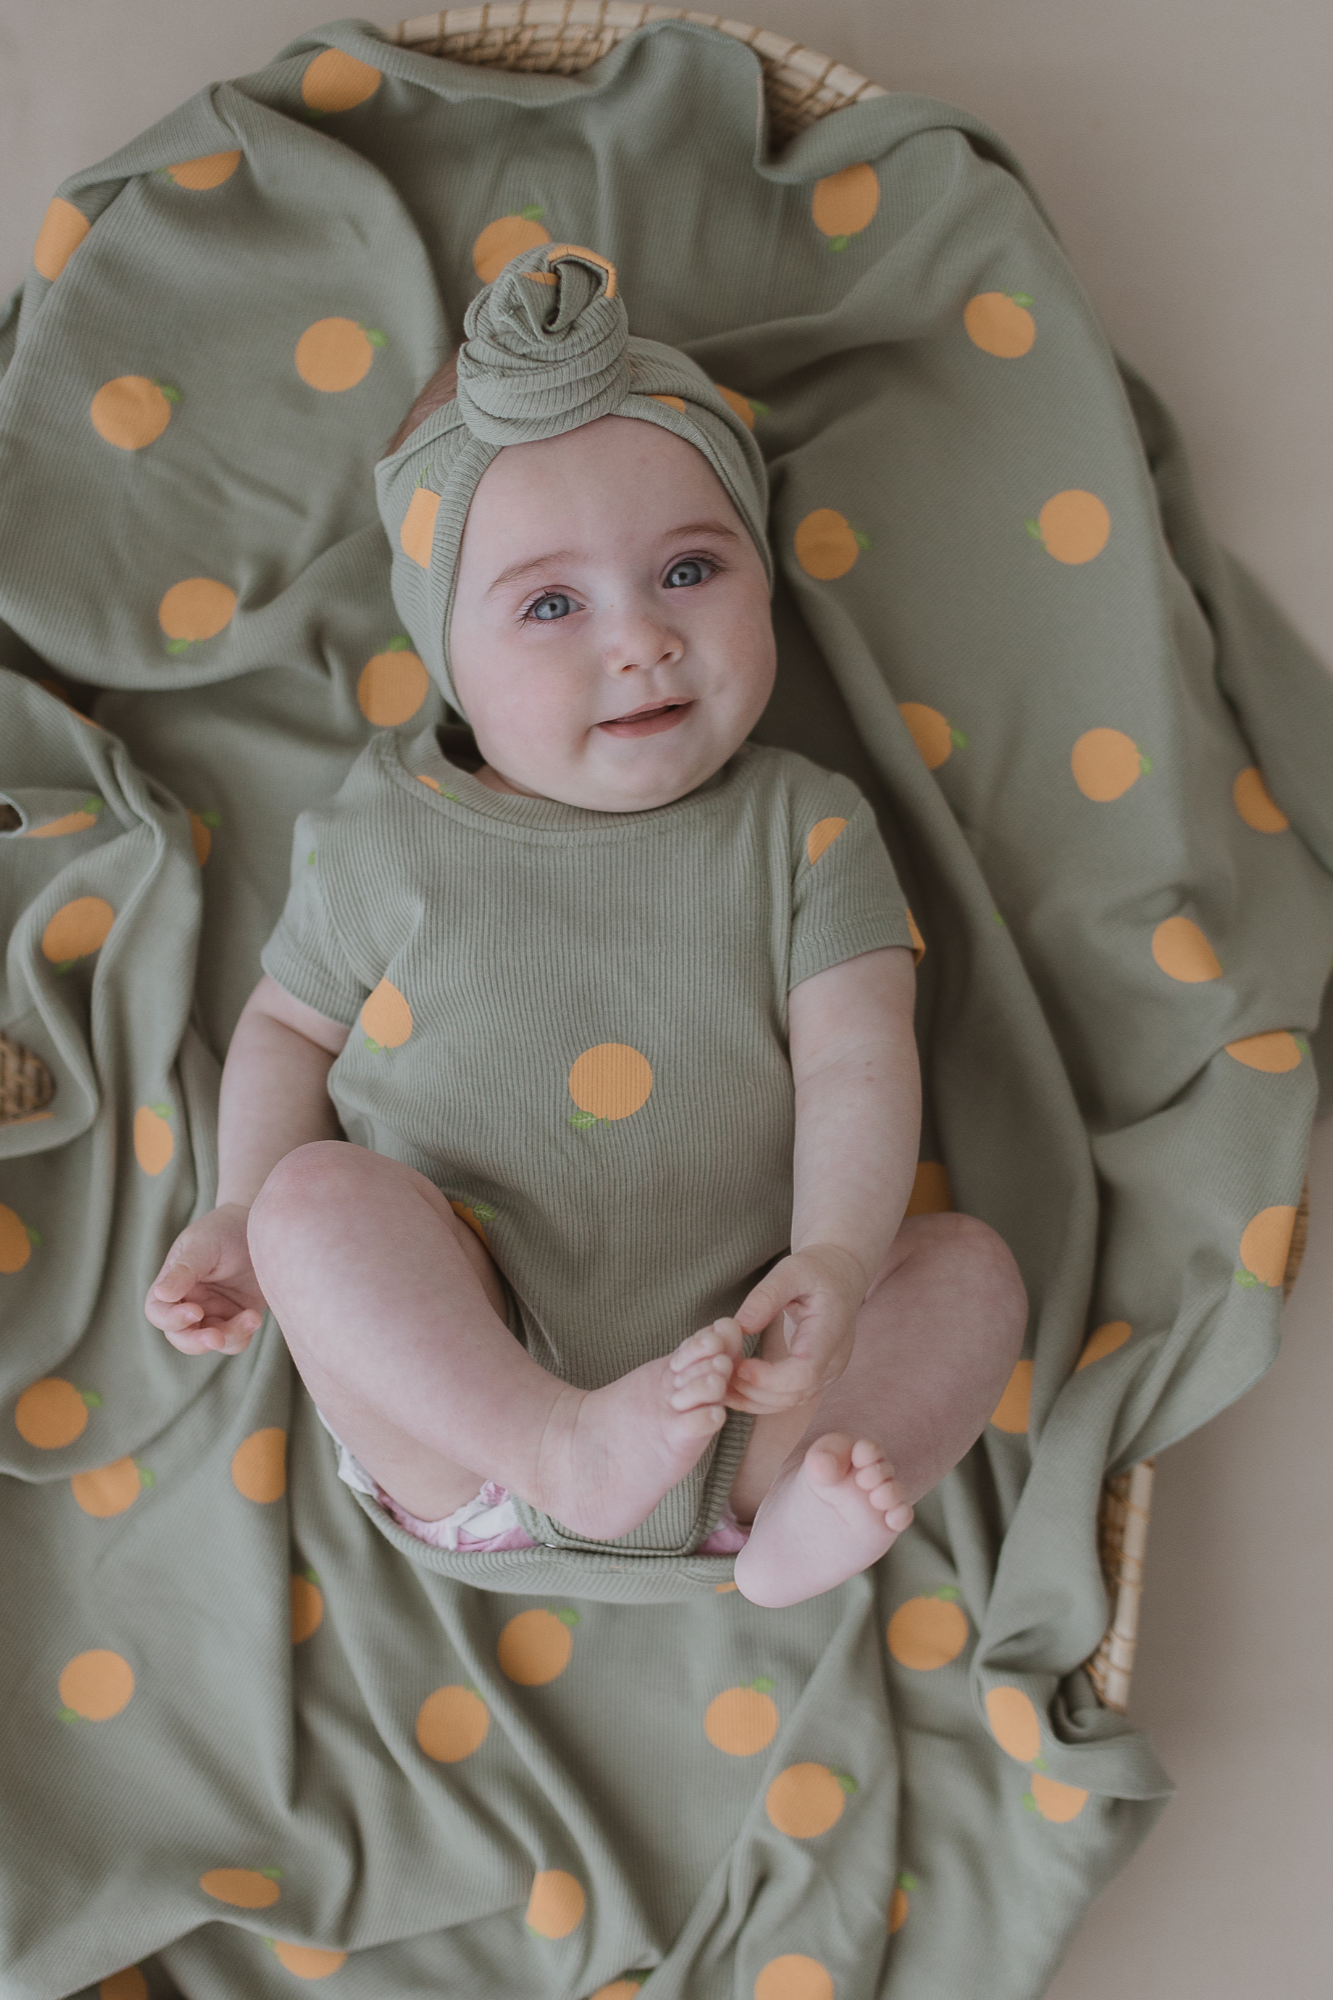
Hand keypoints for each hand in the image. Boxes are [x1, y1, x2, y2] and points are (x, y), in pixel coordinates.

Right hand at [145, 1203, 267, 1355]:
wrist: (260, 1225)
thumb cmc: (223, 1229)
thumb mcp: (202, 1244)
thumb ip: (184, 1270)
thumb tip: (160, 1293)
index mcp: (172, 1284)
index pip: (158, 1312)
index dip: (171, 1319)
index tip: (195, 1311)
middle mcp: (190, 1303)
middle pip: (181, 1337)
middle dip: (197, 1342)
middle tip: (217, 1338)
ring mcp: (215, 1313)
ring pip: (212, 1342)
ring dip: (229, 1337)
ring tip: (252, 1317)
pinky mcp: (239, 1317)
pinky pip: (236, 1341)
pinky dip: (243, 1336)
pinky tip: (254, 1317)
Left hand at [679, 1244, 865, 1416]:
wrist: (840, 1276)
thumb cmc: (816, 1269)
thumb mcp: (792, 1269)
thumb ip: (766, 1296)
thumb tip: (739, 1326)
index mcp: (831, 1333)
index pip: (804, 1373)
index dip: (768, 1378)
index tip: (737, 1366)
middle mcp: (833, 1361)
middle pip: (793, 1394)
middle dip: (751, 1390)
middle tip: (716, 1373)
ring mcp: (826, 1374)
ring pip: (788, 1403)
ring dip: (750, 1398)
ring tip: (717, 1380)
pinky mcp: (815, 1378)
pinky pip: (786, 1398)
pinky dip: (756, 1397)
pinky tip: (731, 1385)